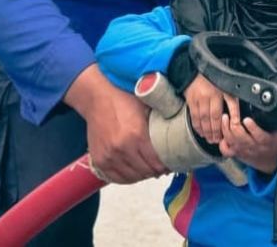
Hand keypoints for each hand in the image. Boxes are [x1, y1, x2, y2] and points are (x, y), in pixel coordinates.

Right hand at [65, 65, 167, 183]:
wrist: (97, 97)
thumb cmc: (124, 99)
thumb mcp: (148, 106)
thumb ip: (163, 121)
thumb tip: (179, 134)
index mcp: (137, 135)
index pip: (157, 162)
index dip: (167, 164)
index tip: (172, 161)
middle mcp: (121, 148)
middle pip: (147, 172)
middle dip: (158, 170)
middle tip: (164, 165)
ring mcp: (108, 156)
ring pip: (133, 177)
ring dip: (144, 174)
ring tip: (150, 167)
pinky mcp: (99, 160)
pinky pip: (117, 178)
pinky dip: (129, 177)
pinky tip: (136, 171)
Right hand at [184, 74, 241, 143]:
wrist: (199, 68)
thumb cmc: (217, 79)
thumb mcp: (228, 89)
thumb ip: (233, 104)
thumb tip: (237, 119)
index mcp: (218, 93)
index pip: (217, 115)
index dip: (220, 127)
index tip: (224, 136)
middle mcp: (206, 97)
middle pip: (209, 119)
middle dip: (213, 132)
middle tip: (216, 141)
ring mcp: (197, 99)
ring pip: (200, 119)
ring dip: (205, 131)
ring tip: (209, 139)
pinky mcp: (190, 100)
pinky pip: (193, 116)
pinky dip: (196, 125)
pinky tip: (200, 131)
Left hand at [219, 115, 276, 174]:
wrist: (271, 162)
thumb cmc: (273, 144)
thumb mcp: (276, 132)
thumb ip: (269, 122)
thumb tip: (263, 108)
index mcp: (265, 141)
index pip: (258, 135)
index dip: (251, 127)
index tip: (247, 119)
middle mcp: (252, 146)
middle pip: (240, 136)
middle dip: (234, 123)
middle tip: (231, 113)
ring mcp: (242, 151)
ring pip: (231, 140)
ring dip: (226, 128)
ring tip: (224, 118)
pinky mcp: (236, 155)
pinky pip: (225, 150)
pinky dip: (222, 143)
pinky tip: (222, 134)